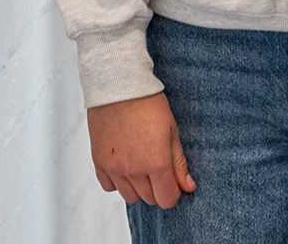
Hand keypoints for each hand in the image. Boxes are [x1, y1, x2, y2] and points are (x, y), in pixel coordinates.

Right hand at [86, 92, 194, 208]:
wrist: (119, 88)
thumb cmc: (149, 104)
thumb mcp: (172, 131)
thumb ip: (179, 163)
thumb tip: (188, 187)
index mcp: (156, 163)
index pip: (167, 200)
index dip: (173, 192)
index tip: (173, 181)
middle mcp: (134, 170)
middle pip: (149, 199)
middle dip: (158, 188)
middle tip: (158, 167)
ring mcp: (114, 168)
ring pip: (129, 196)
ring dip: (138, 187)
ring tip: (141, 164)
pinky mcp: (99, 163)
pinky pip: (109, 187)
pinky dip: (118, 181)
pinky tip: (124, 163)